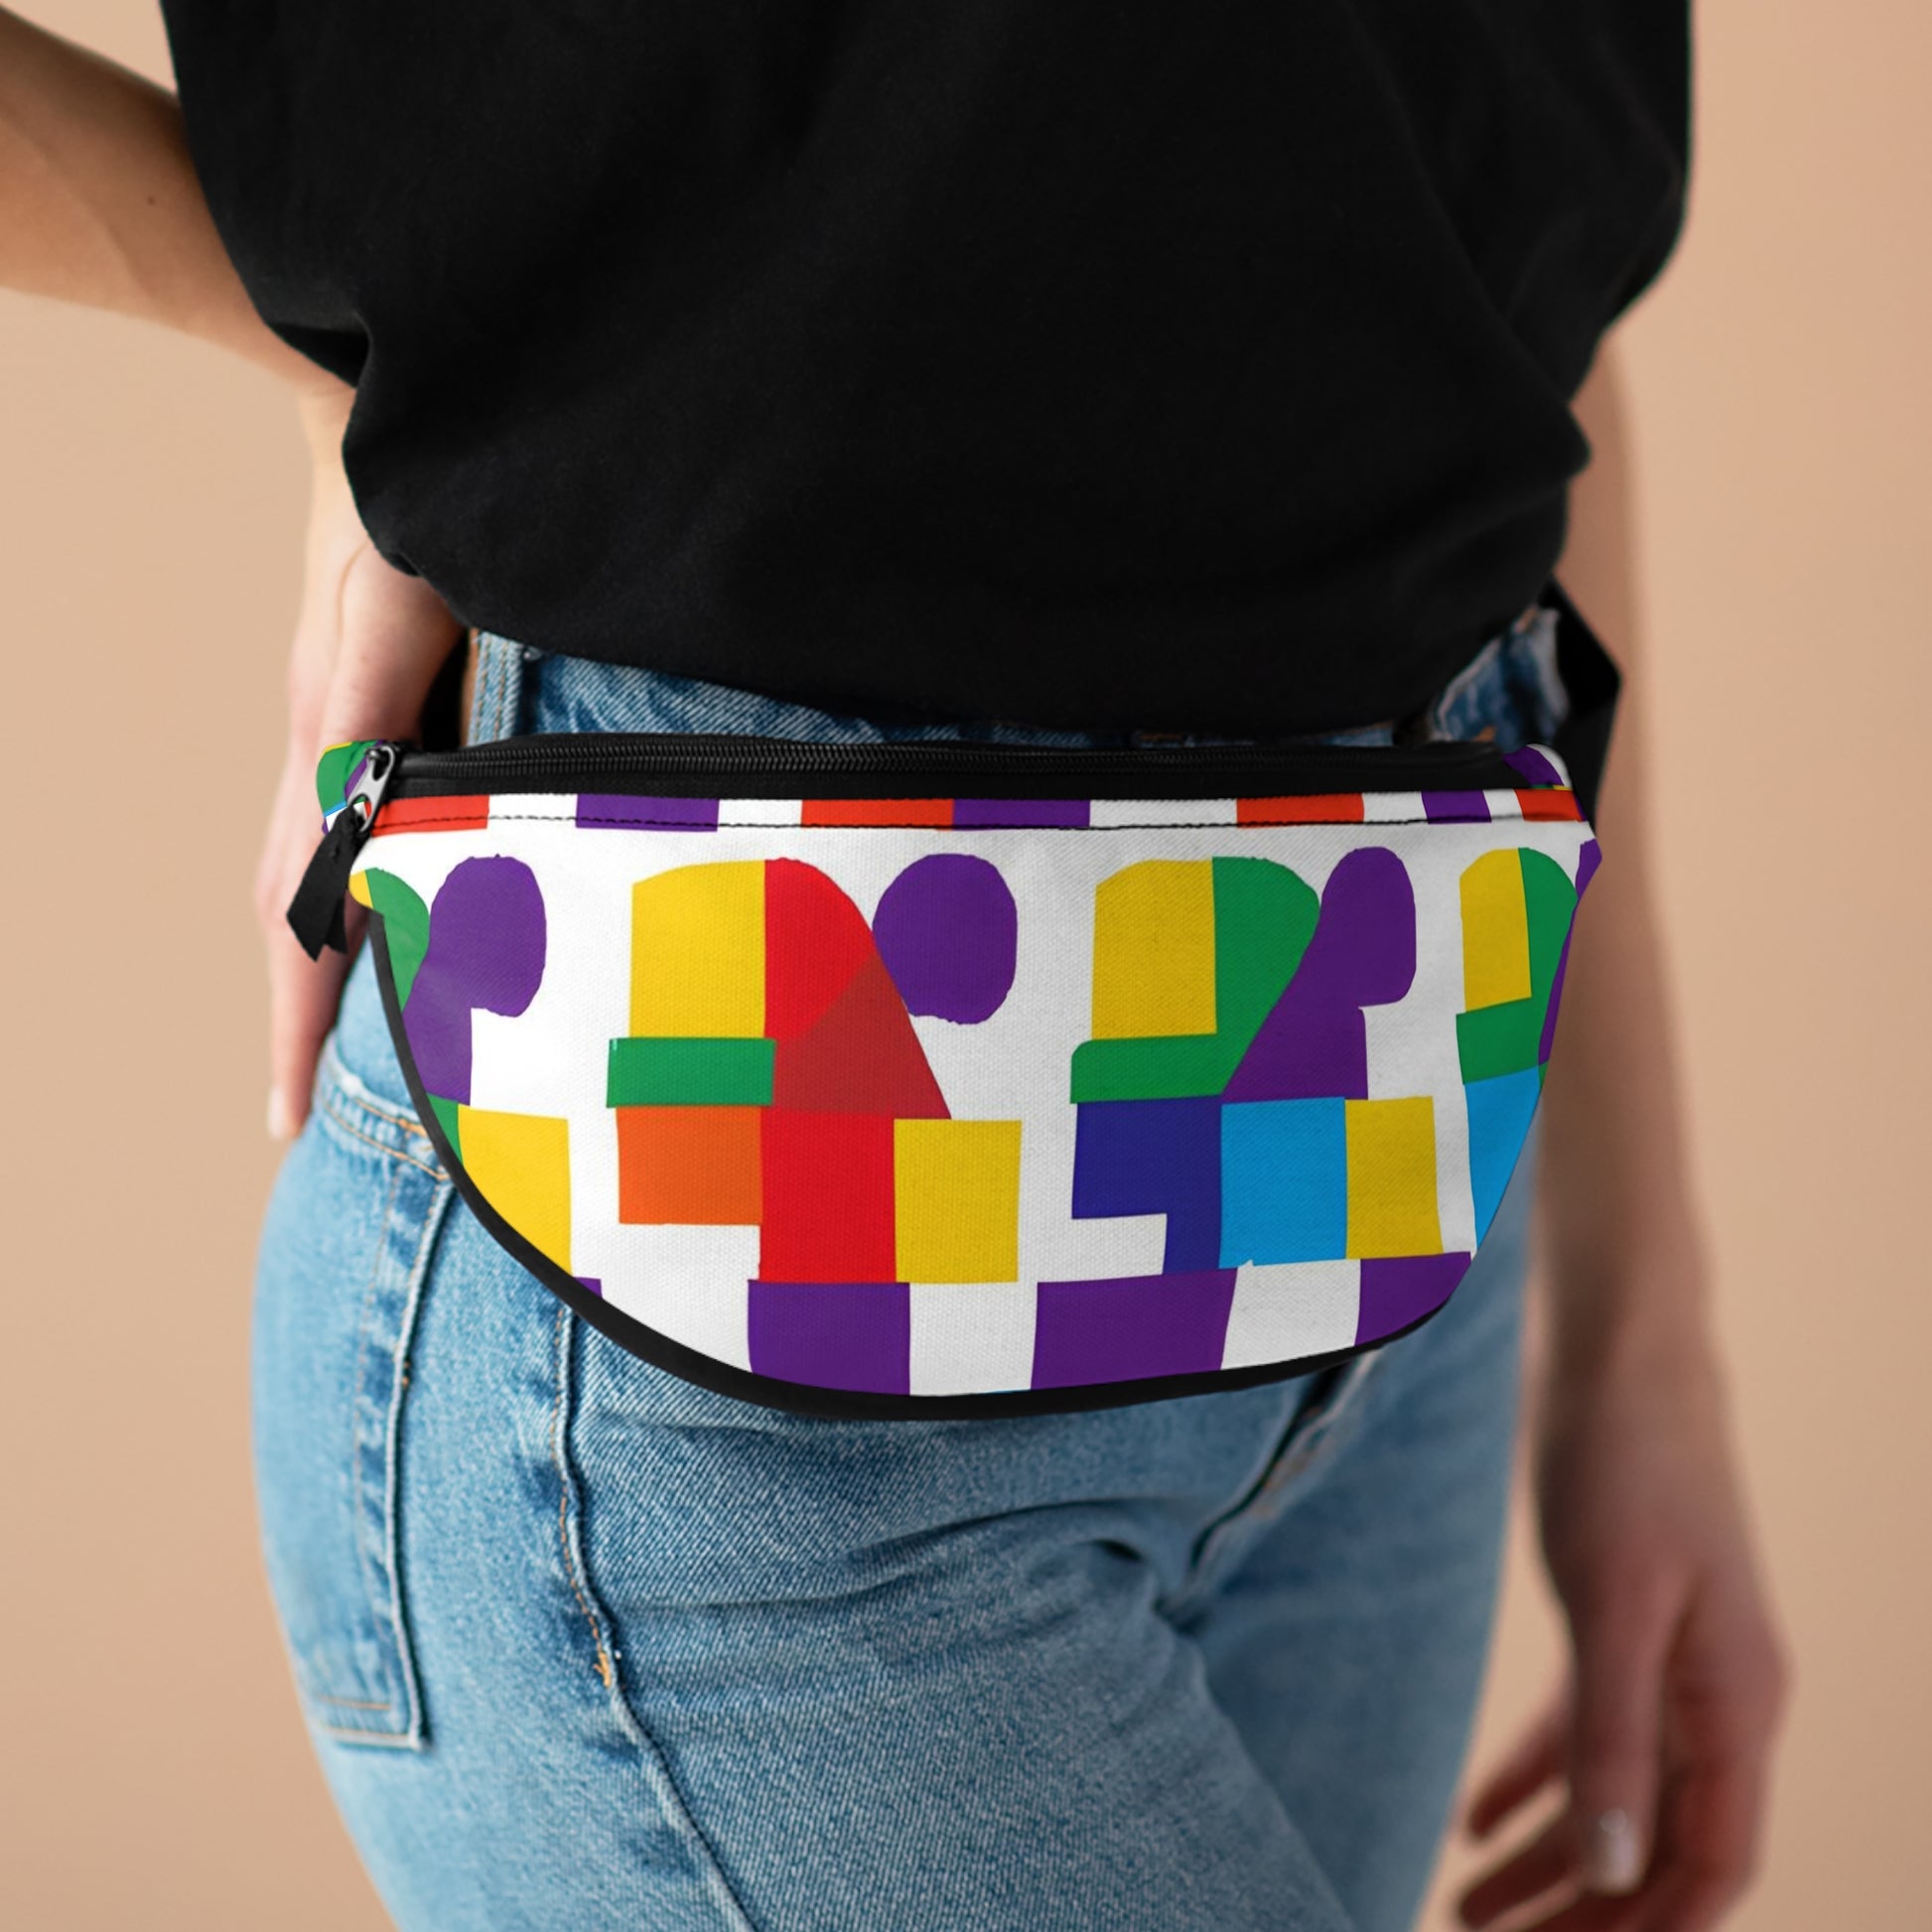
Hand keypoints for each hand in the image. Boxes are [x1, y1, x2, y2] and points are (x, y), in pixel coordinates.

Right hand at [256, 386, 463, 1138]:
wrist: (373, 406)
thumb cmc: (398, 497)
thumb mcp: (394, 600)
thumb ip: (373, 705)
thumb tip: (355, 822)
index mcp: (330, 747)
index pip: (298, 914)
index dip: (298, 1020)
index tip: (287, 1120)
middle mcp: (327, 752)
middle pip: (292, 914)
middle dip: (299, 1020)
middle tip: (301, 1121)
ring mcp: (343, 731)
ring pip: (314, 877)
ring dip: (321, 968)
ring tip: (337, 1055)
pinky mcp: (373, 707)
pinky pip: (350, 828)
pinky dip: (353, 896)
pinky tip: (391, 922)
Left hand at [1457, 1314, 1788, 1930]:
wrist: (1620, 1351)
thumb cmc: (1627, 1462)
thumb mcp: (1615, 1601)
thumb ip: (1614, 1734)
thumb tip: (1616, 1874)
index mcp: (1738, 1702)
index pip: (1713, 1864)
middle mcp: (1715, 1696)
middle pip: (1657, 1845)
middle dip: (1582, 1914)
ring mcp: (1671, 1660)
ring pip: (1615, 1796)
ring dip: (1546, 1862)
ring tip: (1461, 1909)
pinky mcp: (1621, 1623)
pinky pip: (1584, 1732)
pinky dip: (1533, 1781)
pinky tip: (1473, 1822)